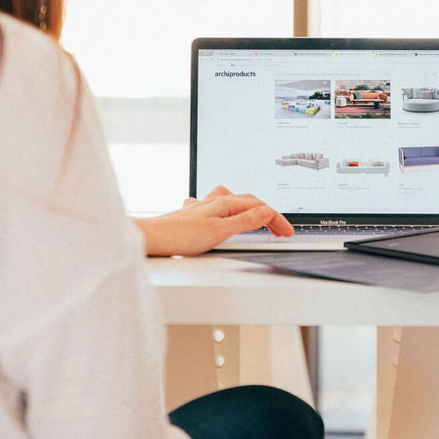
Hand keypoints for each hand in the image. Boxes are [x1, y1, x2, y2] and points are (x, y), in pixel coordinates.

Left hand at [135, 186, 293, 256]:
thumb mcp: (219, 231)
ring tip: (258, 218)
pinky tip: (223, 217)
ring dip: (249, 208)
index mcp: (224, 203)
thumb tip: (267, 212)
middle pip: (248, 202)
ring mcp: (203, 207)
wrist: (151, 238)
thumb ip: (245, 221)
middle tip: (279, 230)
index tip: (287, 232)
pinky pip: (217, 207)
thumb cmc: (179, 236)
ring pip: (232, 201)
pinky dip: (229, 211)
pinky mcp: (193, 216)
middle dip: (267, 214)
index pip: (259, 207)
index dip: (276, 219)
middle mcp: (213, 201)